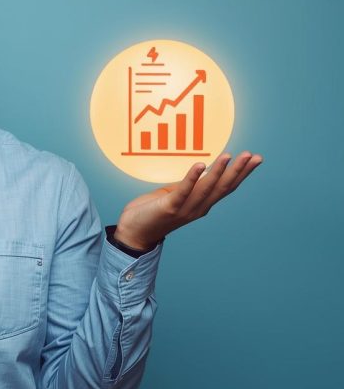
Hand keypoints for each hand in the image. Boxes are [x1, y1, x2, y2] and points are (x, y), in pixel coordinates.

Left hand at [114, 151, 262, 249]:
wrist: (133, 232)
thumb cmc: (152, 211)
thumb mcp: (175, 195)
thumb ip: (189, 185)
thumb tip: (202, 170)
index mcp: (201, 204)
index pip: (226, 187)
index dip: (241, 173)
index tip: (256, 159)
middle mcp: (198, 208)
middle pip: (222, 188)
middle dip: (238, 171)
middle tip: (253, 155)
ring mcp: (185, 209)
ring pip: (206, 188)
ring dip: (218, 171)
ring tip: (229, 155)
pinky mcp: (169, 207)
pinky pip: (183, 191)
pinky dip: (192, 177)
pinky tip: (201, 164)